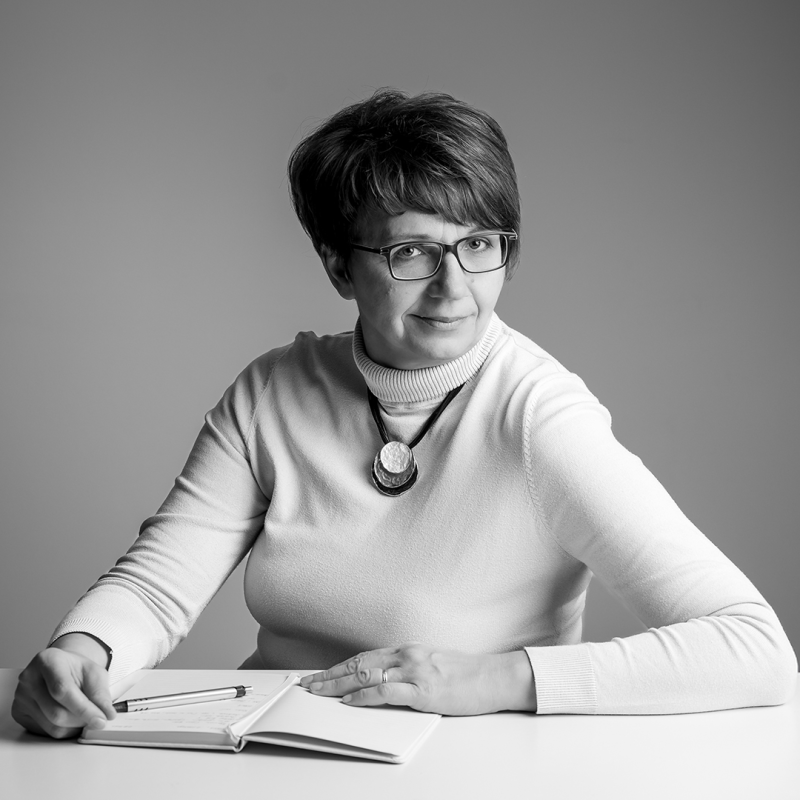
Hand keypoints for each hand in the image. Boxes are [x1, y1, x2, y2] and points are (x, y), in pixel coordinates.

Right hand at [12, 645, 115, 737]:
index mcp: (48, 660)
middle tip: (97, 718)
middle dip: (82, 720)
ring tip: (83, 714)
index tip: (101, 720)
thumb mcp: (94, 673)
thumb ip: (101, 693)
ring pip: (52, 726)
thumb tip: (107, 714)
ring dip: (74, 727)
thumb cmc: (76, 669)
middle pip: (56, 713)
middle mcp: (29, 678)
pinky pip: (44, 731)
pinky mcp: (18, 712)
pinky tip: (69, 716)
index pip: (63, 690)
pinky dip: (63, 729)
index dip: (84, 708)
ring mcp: (20, 696)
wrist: (60, 668)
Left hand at [299, 644, 536, 715]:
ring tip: (318, 692)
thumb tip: (383, 681)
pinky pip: (385, 691)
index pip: (364, 656)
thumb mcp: (432, 664)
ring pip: (365, 675)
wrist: (493, 677)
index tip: (321, 674)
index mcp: (408, 649)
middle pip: (358, 663)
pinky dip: (363, 696)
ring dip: (337, 685)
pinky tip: (349, 701)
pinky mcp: (422, 690)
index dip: (339, 666)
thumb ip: (407, 669)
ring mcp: (414, 671)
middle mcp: (406, 655)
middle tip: (307, 684)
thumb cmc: (466, 673)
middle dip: (329, 675)